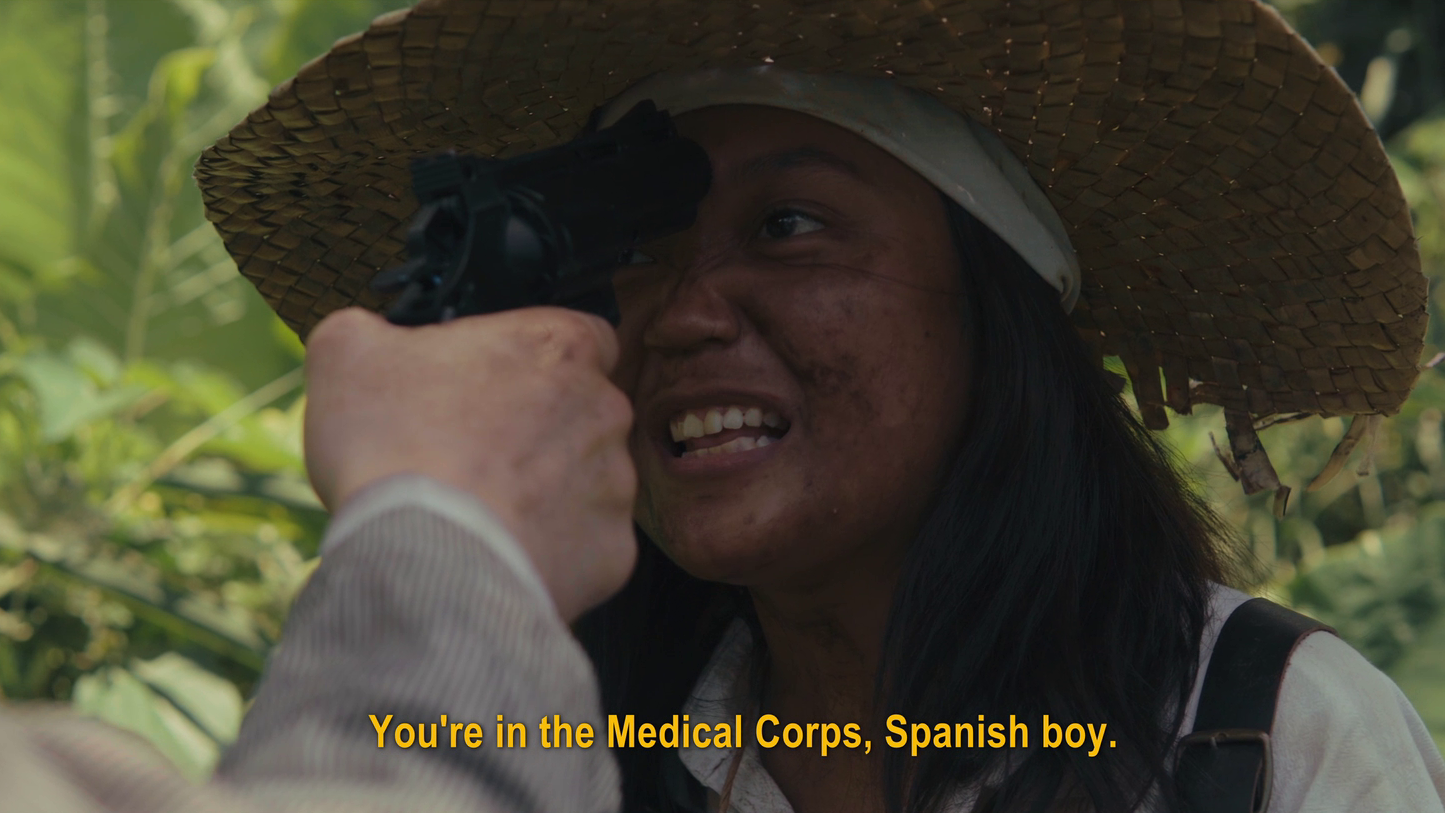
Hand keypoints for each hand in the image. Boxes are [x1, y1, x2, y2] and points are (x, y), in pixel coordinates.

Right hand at [303, 307, 636, 620]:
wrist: (424, 560)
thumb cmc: (395, 446)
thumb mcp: (348, 353)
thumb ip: (372, 329)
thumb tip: (371, 337)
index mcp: (559, 346)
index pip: (581, 336)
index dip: (536, 361)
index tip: (495, 383)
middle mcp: (605, 410)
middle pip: (582, 412)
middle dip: (538, 431)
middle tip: (474, 454)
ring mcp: (615, 484)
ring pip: (586, 481)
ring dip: (546, 492)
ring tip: (481, 513)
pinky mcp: (613, 551)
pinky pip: (585, 546)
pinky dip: (552, 551)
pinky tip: (501, 553)